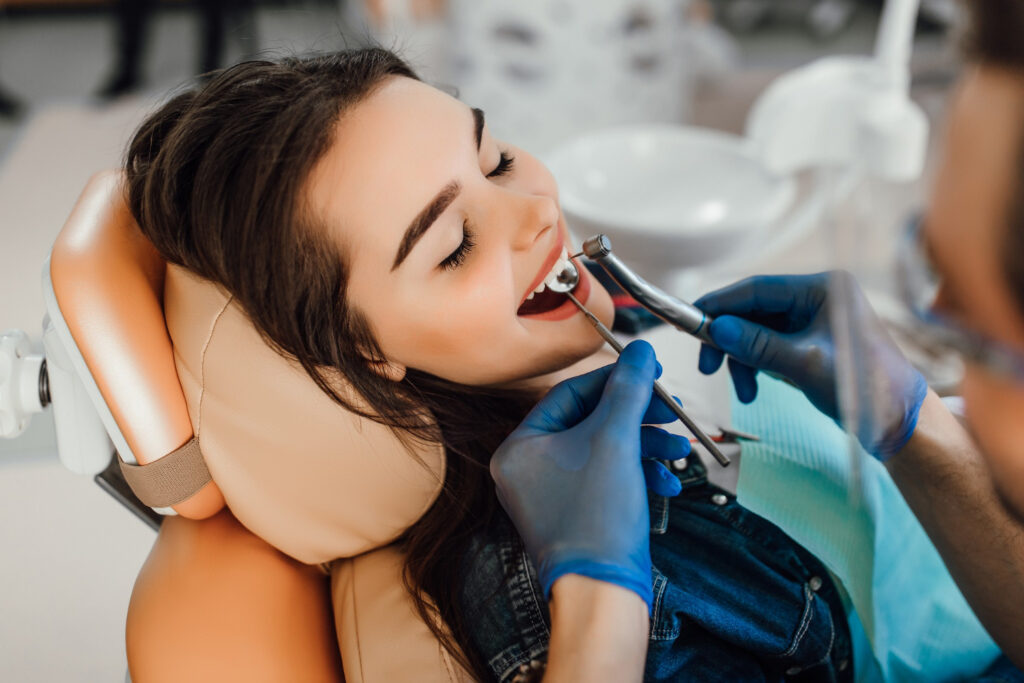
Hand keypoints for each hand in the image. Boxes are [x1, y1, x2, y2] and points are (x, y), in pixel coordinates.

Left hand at [490, 341, 690, 608]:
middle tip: (672, 412)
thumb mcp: (616, 439)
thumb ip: (628, 388)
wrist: (604, 594)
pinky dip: (639, 476)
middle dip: (638, 419)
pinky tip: (669, 484)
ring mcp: (549, 495)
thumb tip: (640, 349)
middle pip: (590, 423)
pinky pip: (606, 480)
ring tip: (680, 452)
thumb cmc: (598, 517)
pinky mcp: (575, 515)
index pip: (568, 394)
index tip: (650, 372)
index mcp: (519, 447)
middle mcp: (527, 470)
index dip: (614, 379)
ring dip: (647, 448)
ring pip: (604, 452)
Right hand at [695, 271, 927, 459]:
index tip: (690, 322)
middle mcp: (815, 298)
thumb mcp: (804, 364)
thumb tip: (717, 328)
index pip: (756, 289)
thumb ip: (758, 344)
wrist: (896, 421)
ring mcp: (811, 320)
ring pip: (755, 332)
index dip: (720, 305)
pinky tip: (754, 389)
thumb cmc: (863, 387)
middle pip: (752, 311)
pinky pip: (767, 347)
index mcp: (822, 289)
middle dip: (729, 340)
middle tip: (708, 367)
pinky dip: (754, 367)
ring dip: (741, 360)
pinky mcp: (807, 342)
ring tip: (743, 391)